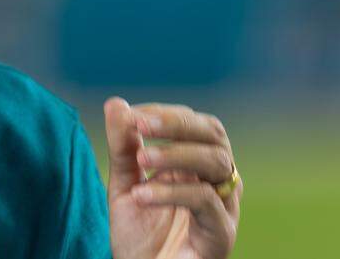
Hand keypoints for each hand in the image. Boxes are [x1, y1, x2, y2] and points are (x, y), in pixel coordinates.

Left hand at [103, 98, 240, 258]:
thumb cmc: (140, 236)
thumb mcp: (124, 185)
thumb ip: (122, 147)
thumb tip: (115, 102)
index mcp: (197, 166)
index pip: (196, 124)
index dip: (165, 114)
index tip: (132, 115)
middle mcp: (216, 182)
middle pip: (215, 135)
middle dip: (177, 123)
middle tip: (140, 123)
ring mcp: (224, 207)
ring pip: (217, 162)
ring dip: (176, 154)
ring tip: (141, 160)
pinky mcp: (221, 234)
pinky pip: (206, 201)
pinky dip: (171, 192)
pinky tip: (141, 196)